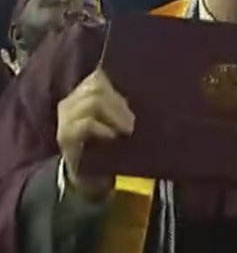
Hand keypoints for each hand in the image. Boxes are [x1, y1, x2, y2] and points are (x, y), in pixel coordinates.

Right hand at [56, 69, 133, 200]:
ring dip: (116, 114)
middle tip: (134, 120)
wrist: (90, 178)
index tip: (141, 88)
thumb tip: (155, 86)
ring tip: (128, 130)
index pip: (100, 74)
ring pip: (93, 101)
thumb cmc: (110, 145)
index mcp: (85, 93)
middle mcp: (71, 102)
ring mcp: (66, 119)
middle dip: (120, 101)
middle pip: (97, 85)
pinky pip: (86, 124)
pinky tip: (114, 137)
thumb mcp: (119, 120)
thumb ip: (126, 103)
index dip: (119, 78)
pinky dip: (104, 129)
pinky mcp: (66, 137)